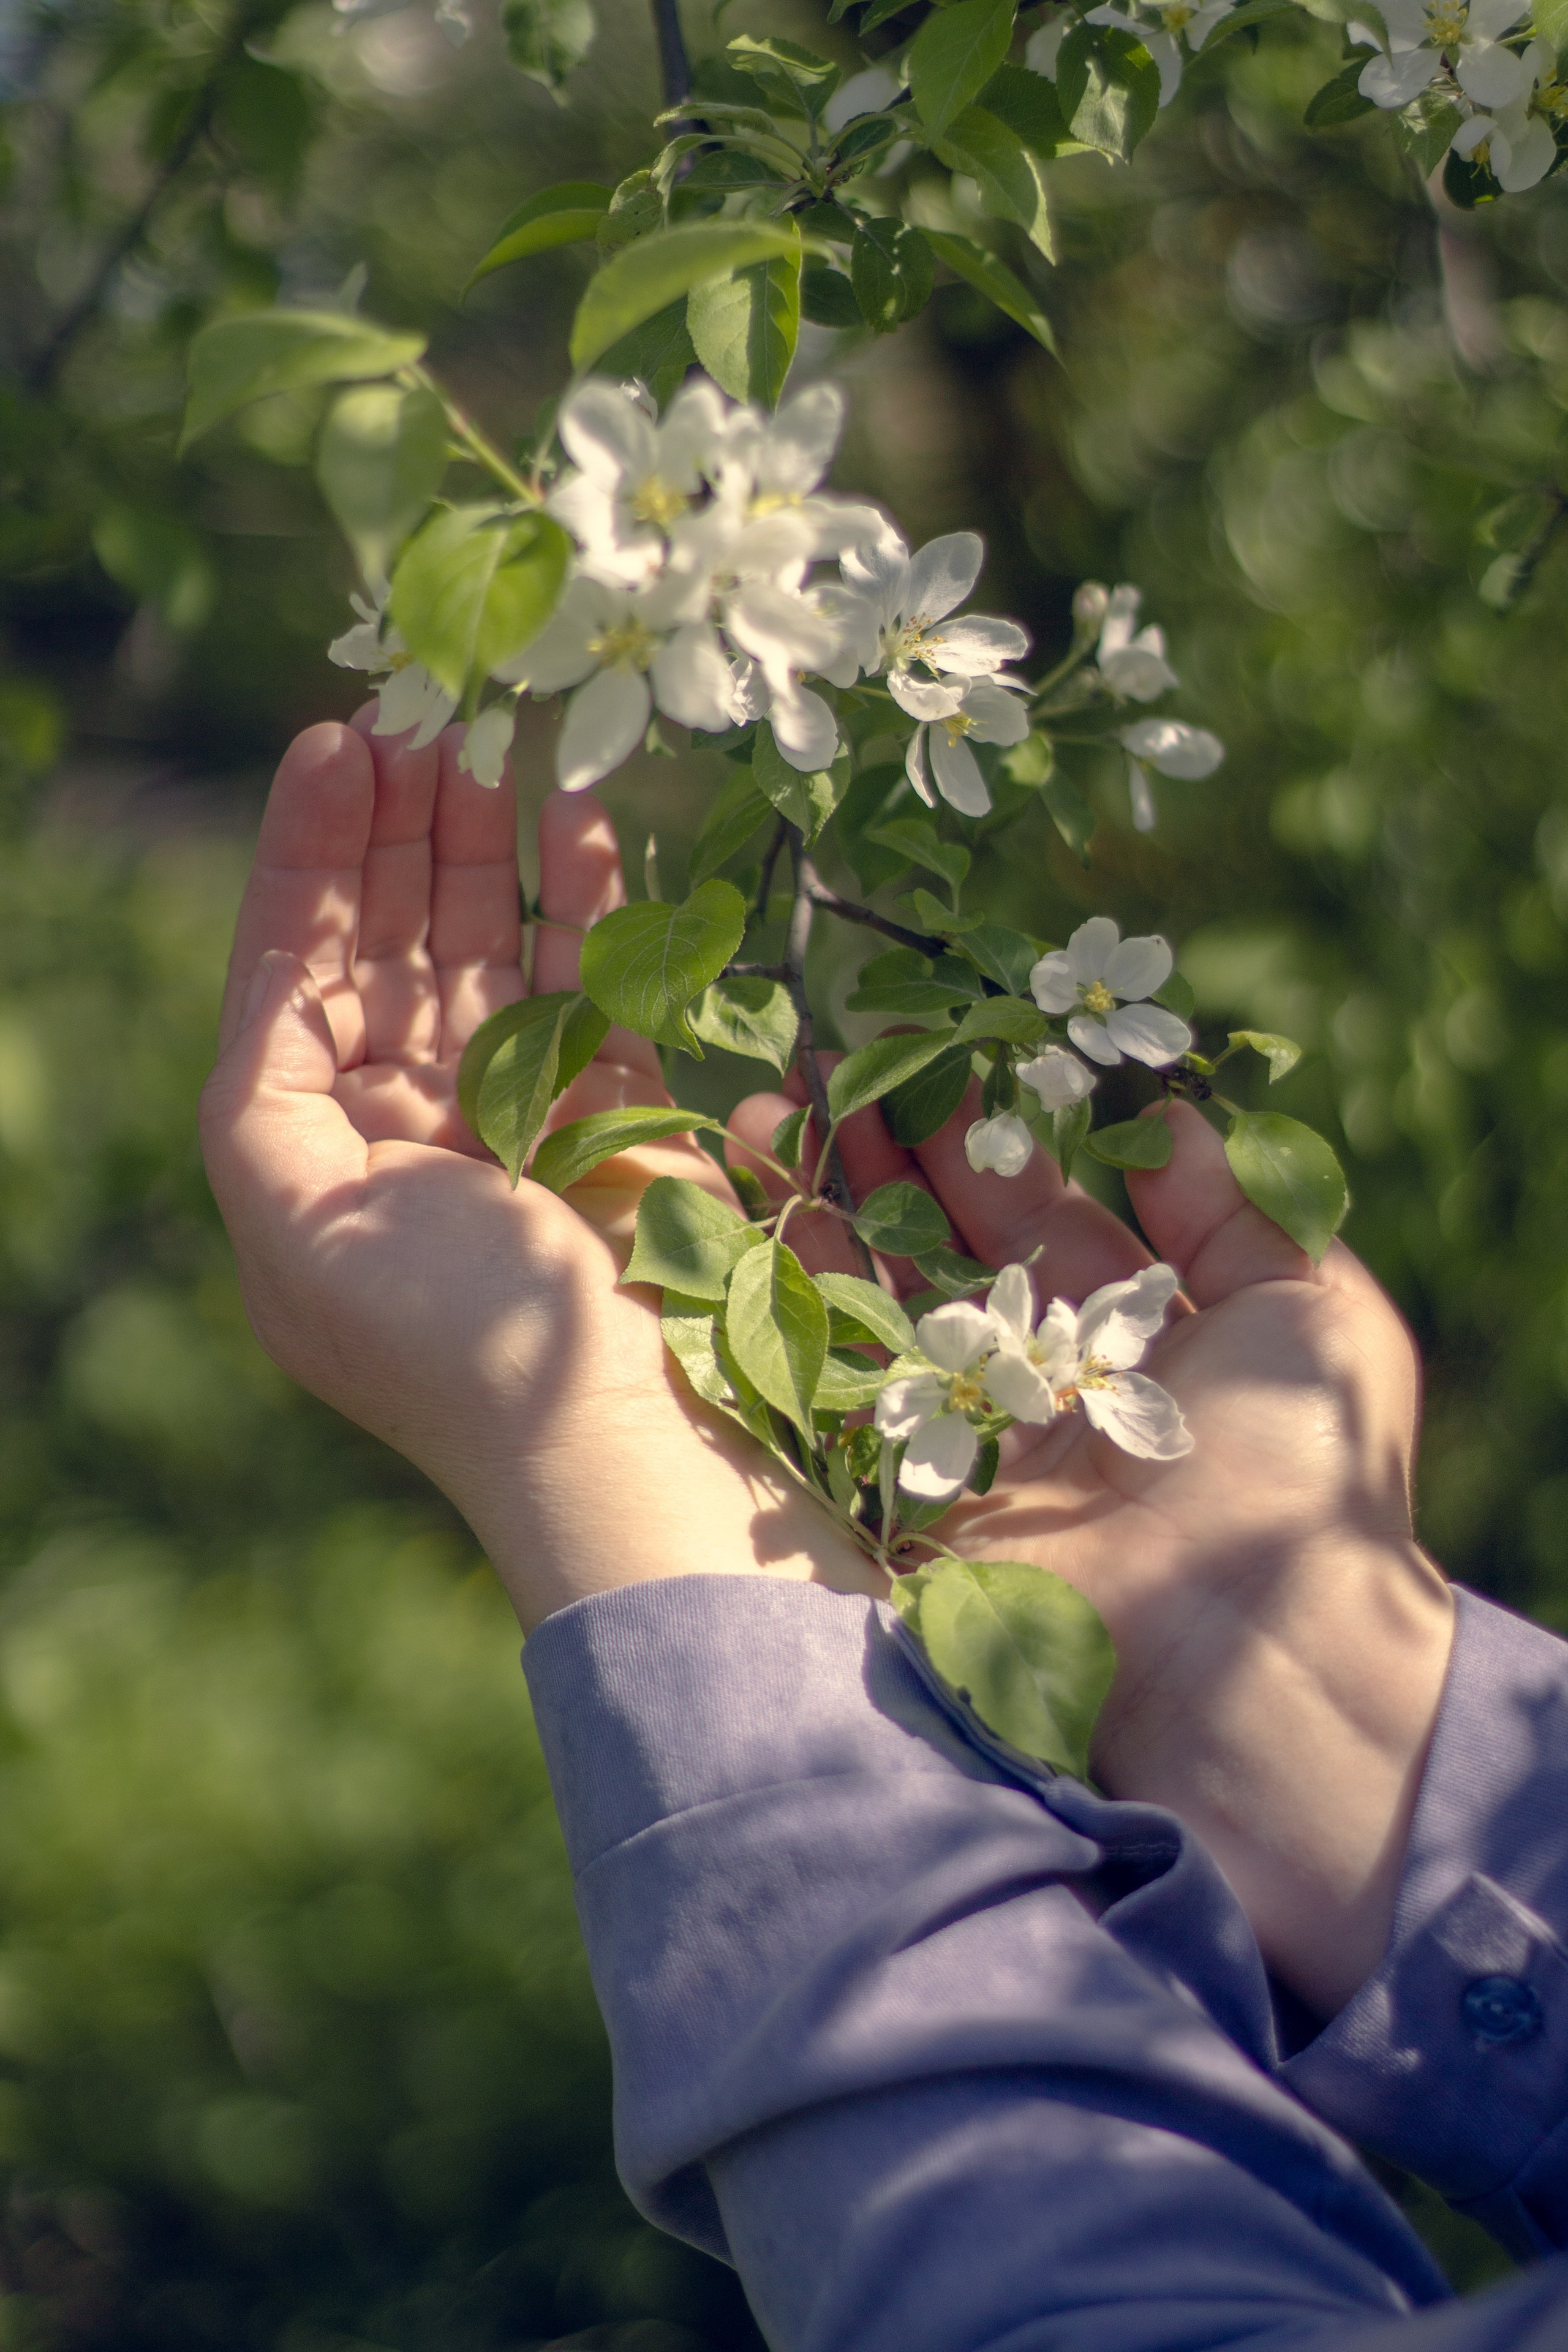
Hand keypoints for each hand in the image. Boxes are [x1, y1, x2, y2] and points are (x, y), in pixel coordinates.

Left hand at [200, 716, 881, 1630]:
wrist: (624, 1441)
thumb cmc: (451, 1341)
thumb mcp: (292, 1221)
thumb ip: (260, 1093)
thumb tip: (280, 970)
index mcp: (319, 1152)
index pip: (299, 965)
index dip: (310, 853)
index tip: (336, 738)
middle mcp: (411, 1123)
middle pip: (397, 936)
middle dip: (405, 824)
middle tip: (428, 704)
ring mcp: (522, 1112)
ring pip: (496, 944)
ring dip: (491, 837)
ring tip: (496, 727)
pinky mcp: (624, 1112)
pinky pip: (598, 981)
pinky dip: (591, 900)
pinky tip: (579, 814)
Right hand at [724, 1072, 1453, 2019]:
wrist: (1251, 1659)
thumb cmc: (1304, 1475)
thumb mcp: (1314, 1311)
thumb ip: (1238, 1207)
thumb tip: (1166, 1115)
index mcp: (1132, 1344)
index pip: (1041, 1217)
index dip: (988, 1138)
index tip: (932, 1057)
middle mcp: (1042, 1390)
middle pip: (945, 1252)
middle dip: (887, 1160)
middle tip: (825, 1074)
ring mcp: (968, 1447)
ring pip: (879, 1309)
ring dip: (824, 1214)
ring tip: (768, 1121)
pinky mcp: (906, 1506)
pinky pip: (839, 1395)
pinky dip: (797, 1310)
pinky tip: (759, 1221)